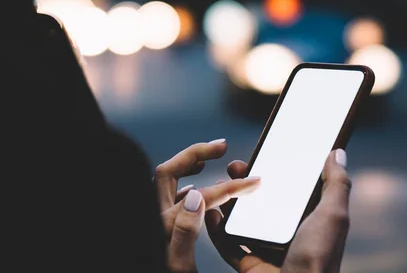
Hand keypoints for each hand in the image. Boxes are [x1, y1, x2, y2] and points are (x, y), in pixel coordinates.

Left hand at [154, 139, 260, 272]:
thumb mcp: (178, 268)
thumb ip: (184, 234)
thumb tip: (194, 196)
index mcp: (164, 226)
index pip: (201, 195)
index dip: (230, 187)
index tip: (255, 182)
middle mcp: (153, 216)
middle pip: (168, 171)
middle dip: (195, 154)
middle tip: (221, 146)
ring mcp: (151, 219)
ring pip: (165, 179)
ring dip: (186, 164)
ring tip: (209, 158)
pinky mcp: (155, 225)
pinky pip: (165, 194)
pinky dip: (181, 183)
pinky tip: (194, 189)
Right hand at [205, 149, 350, 272]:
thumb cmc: (319, 260)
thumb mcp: (333, 216)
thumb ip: (337, 184)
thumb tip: (338, 152)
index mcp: (309, 222)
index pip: (289, 190)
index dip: (275, 171)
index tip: (260, 155)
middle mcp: (287, 235)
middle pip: (262, 202)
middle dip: (246, 183)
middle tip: (234, 168)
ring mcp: (267, 250)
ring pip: (242, 221)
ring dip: (228, 202)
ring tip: (218, 186)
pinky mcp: (249, 264)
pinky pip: (227, 244)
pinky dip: (216, 229)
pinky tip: (210, 213)